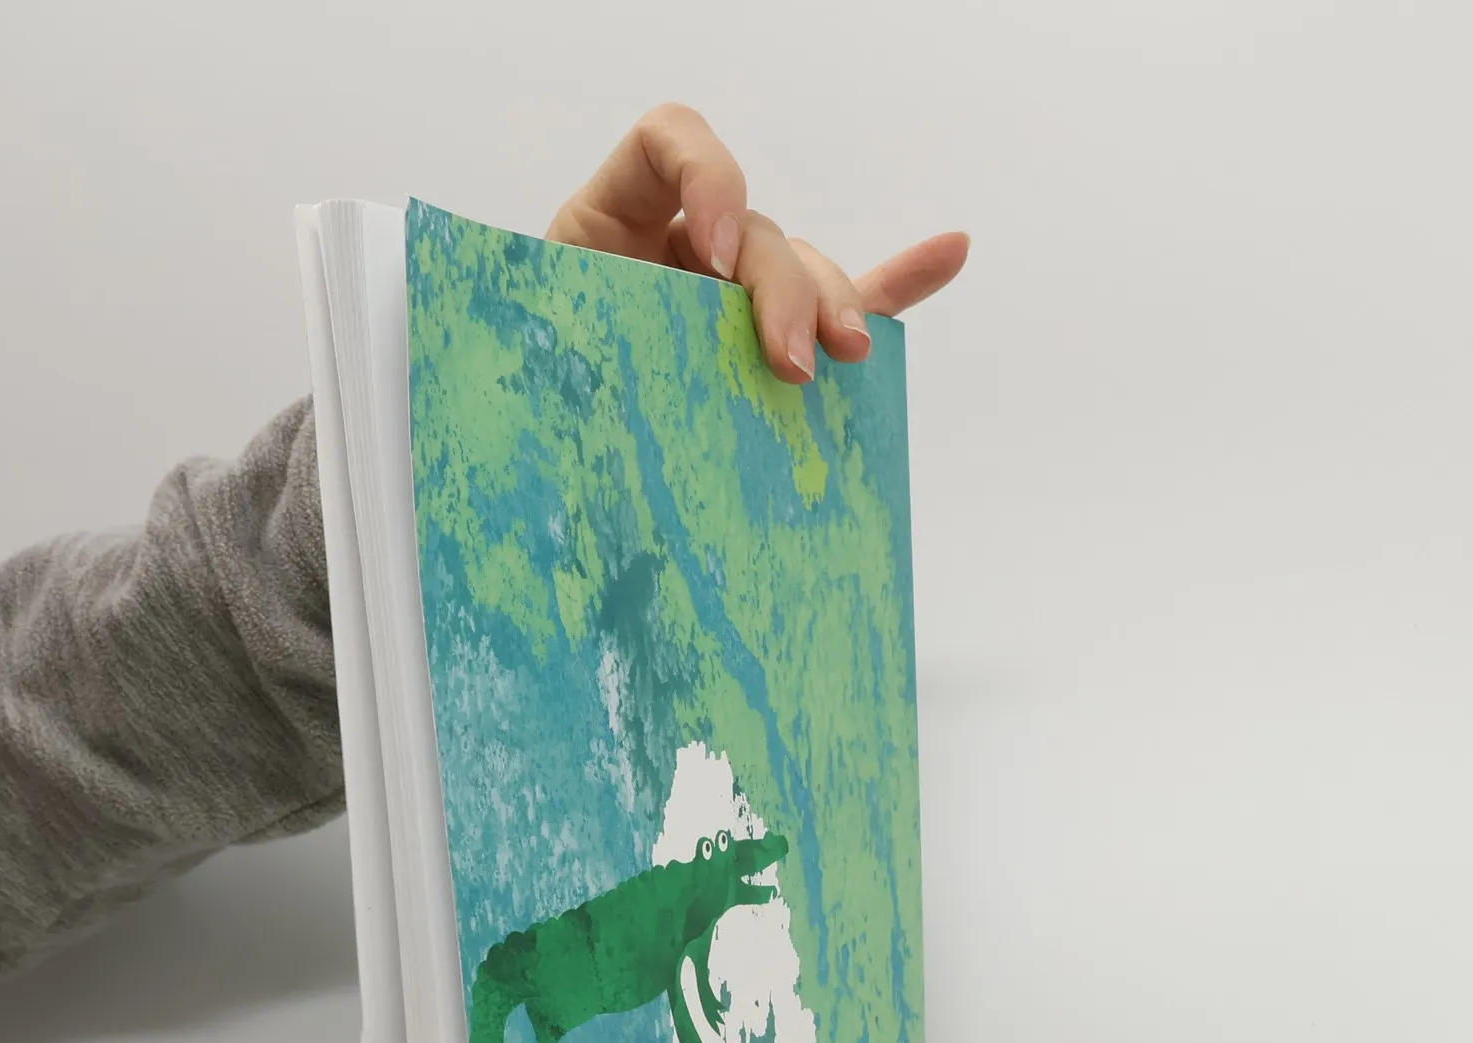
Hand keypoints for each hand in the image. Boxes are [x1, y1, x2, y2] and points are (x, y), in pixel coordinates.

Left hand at [546, 103, 968, 386]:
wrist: (527, 468)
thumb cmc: (523, 410)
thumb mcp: (532, 370)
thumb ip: (562, 355)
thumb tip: (584, 386)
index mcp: (608, 230)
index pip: (667, 144)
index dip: (703, 179)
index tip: (706, 260)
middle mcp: (676, 252)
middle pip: (756, 231)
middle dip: (781, 289)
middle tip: (787, 363)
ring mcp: (729, 297)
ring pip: (802, 274)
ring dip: (834, 306)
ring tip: (848, 353)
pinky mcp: (765, 343)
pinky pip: (841, 305)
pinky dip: (894, 286)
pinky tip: (949, 252)